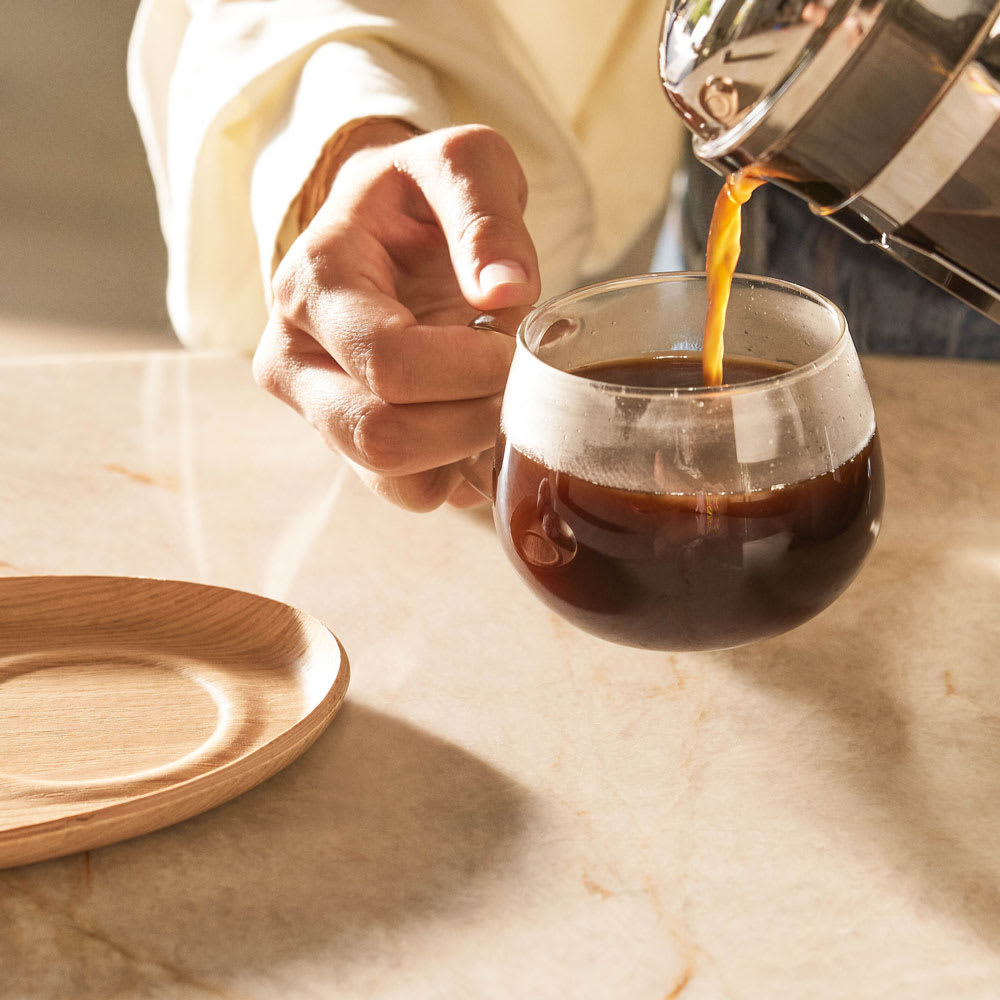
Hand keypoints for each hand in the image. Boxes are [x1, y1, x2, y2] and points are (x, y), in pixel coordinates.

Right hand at [253, 122, 539, 510]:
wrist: (381, 232)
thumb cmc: (418, 198)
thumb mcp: (460, 162)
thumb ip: (485, 212)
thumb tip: (505, 290)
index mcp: (313, 284)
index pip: (388, 362)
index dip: (469, 369)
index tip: (511, 345)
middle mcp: (293, 358)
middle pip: (382, 436)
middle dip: (470, 420)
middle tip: (512, 382)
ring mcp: (315, 410)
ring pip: (393, 480)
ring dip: (465, 450)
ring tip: (492, 396)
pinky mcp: (346, 447)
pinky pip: (407, 493)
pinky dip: (456, 472)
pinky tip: (473, 421)